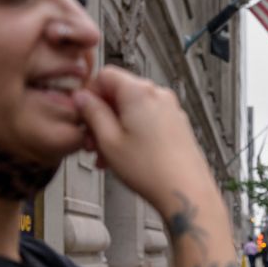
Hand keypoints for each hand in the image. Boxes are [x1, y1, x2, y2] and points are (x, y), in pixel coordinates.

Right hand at [73, 66, 216, 217]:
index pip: (105, 75)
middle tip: (91, 140)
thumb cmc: (152, 170)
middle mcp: (159, 96)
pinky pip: (147, 122)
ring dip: (115, 129)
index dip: (88, 94)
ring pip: (132, 111)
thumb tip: (82, 98)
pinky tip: (125, 157)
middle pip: (119, 94)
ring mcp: (171, 111)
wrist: (186, 191)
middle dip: (101, 117)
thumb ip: (91, 113)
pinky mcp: (177, 126)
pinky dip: (132, 134)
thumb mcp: (109, 140)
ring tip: (106, 155)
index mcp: (139, 92)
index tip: (81, 112)